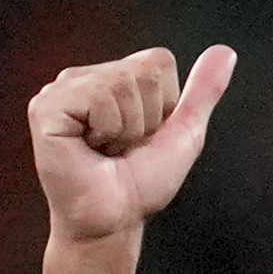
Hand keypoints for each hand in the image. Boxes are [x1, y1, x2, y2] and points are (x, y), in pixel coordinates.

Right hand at [30, 43, 234, 244]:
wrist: (112, 221)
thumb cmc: (140, 184)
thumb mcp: (182, 134)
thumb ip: (202, 93)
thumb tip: (226, 51)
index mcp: (113, 76)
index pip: (159, 61)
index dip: (163, 107)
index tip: (141, 138)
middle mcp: (85, 76)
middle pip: (144, 71)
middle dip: (145, 120)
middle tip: (120, 149)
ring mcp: (61, 88)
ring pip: (123, 83)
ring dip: (126, 130)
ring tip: (104, 152)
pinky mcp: (46, 106)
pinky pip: (98, 97)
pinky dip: (106, 129)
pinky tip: (86, 149)